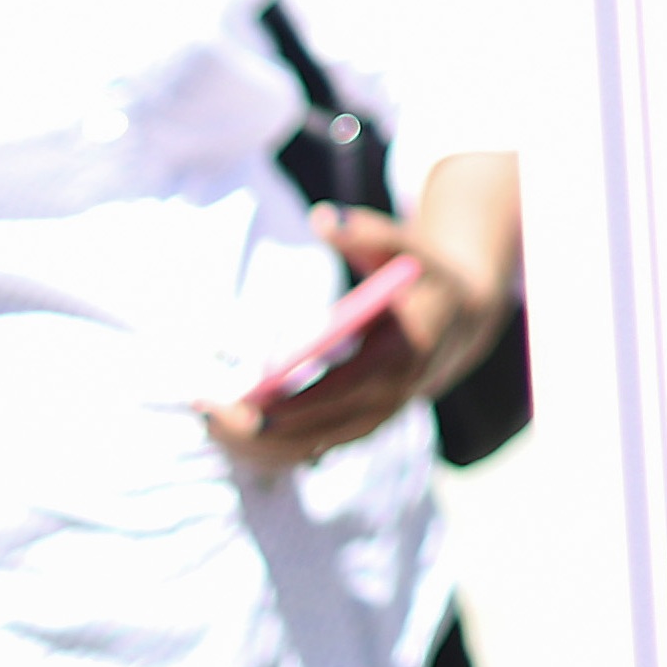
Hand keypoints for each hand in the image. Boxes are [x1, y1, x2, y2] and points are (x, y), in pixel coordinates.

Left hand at [206, 204, 507, 478]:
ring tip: (207, 427)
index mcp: (406, 351)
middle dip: (260, 428)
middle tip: (205, 413)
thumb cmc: (422, 275)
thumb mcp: (402, 246)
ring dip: (259, 446)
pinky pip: (315, 447)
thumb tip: (323, 217)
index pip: (345, 386)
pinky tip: (230, 438)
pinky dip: (273, 449)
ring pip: (313, 446)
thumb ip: (365, 232)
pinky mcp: (363, 425)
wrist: (461, 319)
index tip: (245, 399)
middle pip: (321, 427)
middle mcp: (395, 395)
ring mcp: (380, 417)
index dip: (296, 399)